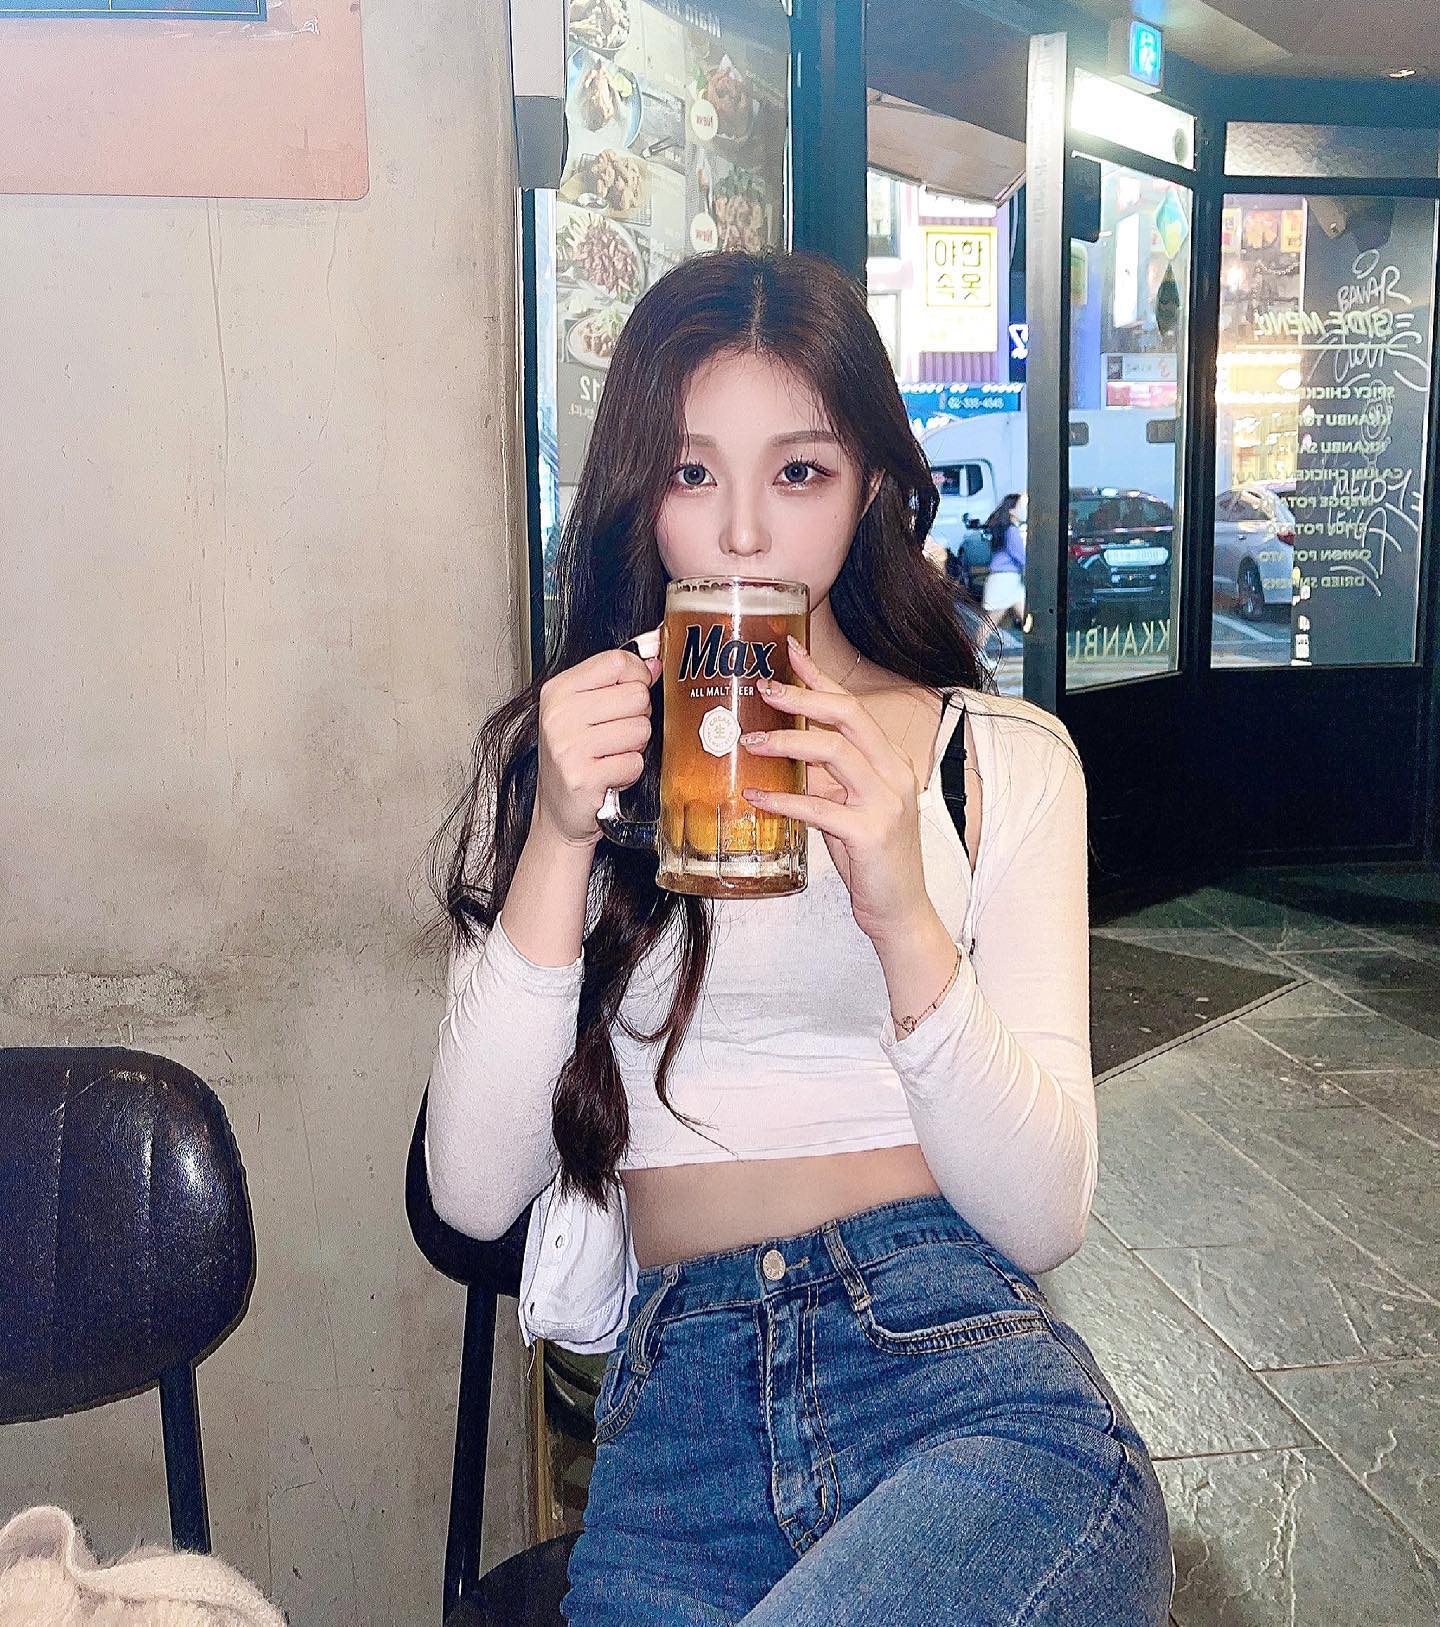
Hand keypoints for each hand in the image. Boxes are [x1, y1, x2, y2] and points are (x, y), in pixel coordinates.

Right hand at [535, 636, 663, 847]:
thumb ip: (616, 680)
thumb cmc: (574, 758)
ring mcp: (568, 747)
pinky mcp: (583, 777)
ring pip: (640, 729)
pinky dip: (630, 772)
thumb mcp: (584, 710)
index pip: (617, 662)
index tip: (634, 689)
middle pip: (636, 695)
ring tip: (611, 755)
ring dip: (634, 746)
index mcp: (558, 691)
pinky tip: (610, 774)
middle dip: (638, 717)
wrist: (559, 811)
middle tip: (616, 734)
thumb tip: (654, 656)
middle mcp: (559, 715)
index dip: (638, 675)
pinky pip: (634, 762)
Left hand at [740, 636, 933, 944]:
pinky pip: (819, 807)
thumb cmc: (871, 858)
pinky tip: (756, 796)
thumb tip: (783, 751)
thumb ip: (824, 778)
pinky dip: (783, 798)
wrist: (899, 910)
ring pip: (835, 752)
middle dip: (802, 696)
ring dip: (787, 741)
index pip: (853, 707)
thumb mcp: (847, 808)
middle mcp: (895, 774)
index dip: (820, 676)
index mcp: (890, 761)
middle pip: (848, 716)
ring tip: (749, 740)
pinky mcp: (871, 833)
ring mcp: (887, 802)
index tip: (790, 652)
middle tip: (763, 688)